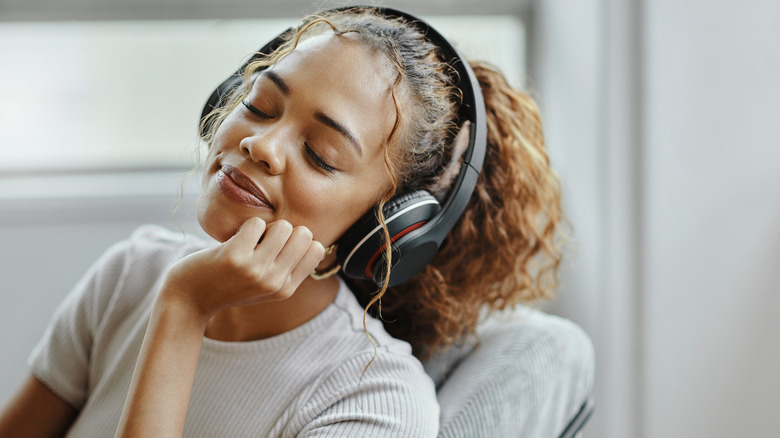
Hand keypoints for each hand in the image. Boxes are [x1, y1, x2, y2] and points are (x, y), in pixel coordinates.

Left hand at [162, 217, 325, 319]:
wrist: (189, 298)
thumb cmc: (228, 284)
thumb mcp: (264, 285)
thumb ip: (287, 267)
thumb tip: (308, 236)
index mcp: (286, 289)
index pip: (316, 248)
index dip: (298, 240)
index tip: (278, 247)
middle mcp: (275, 282)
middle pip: (303, 234)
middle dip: (284, 230)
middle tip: (262, 242)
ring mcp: (256, 270)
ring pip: (283, 226)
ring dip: (266, 226)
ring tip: (249, 241)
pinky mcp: (235, 257)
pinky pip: (256, 223)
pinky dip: (246, 226)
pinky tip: (234, 242)